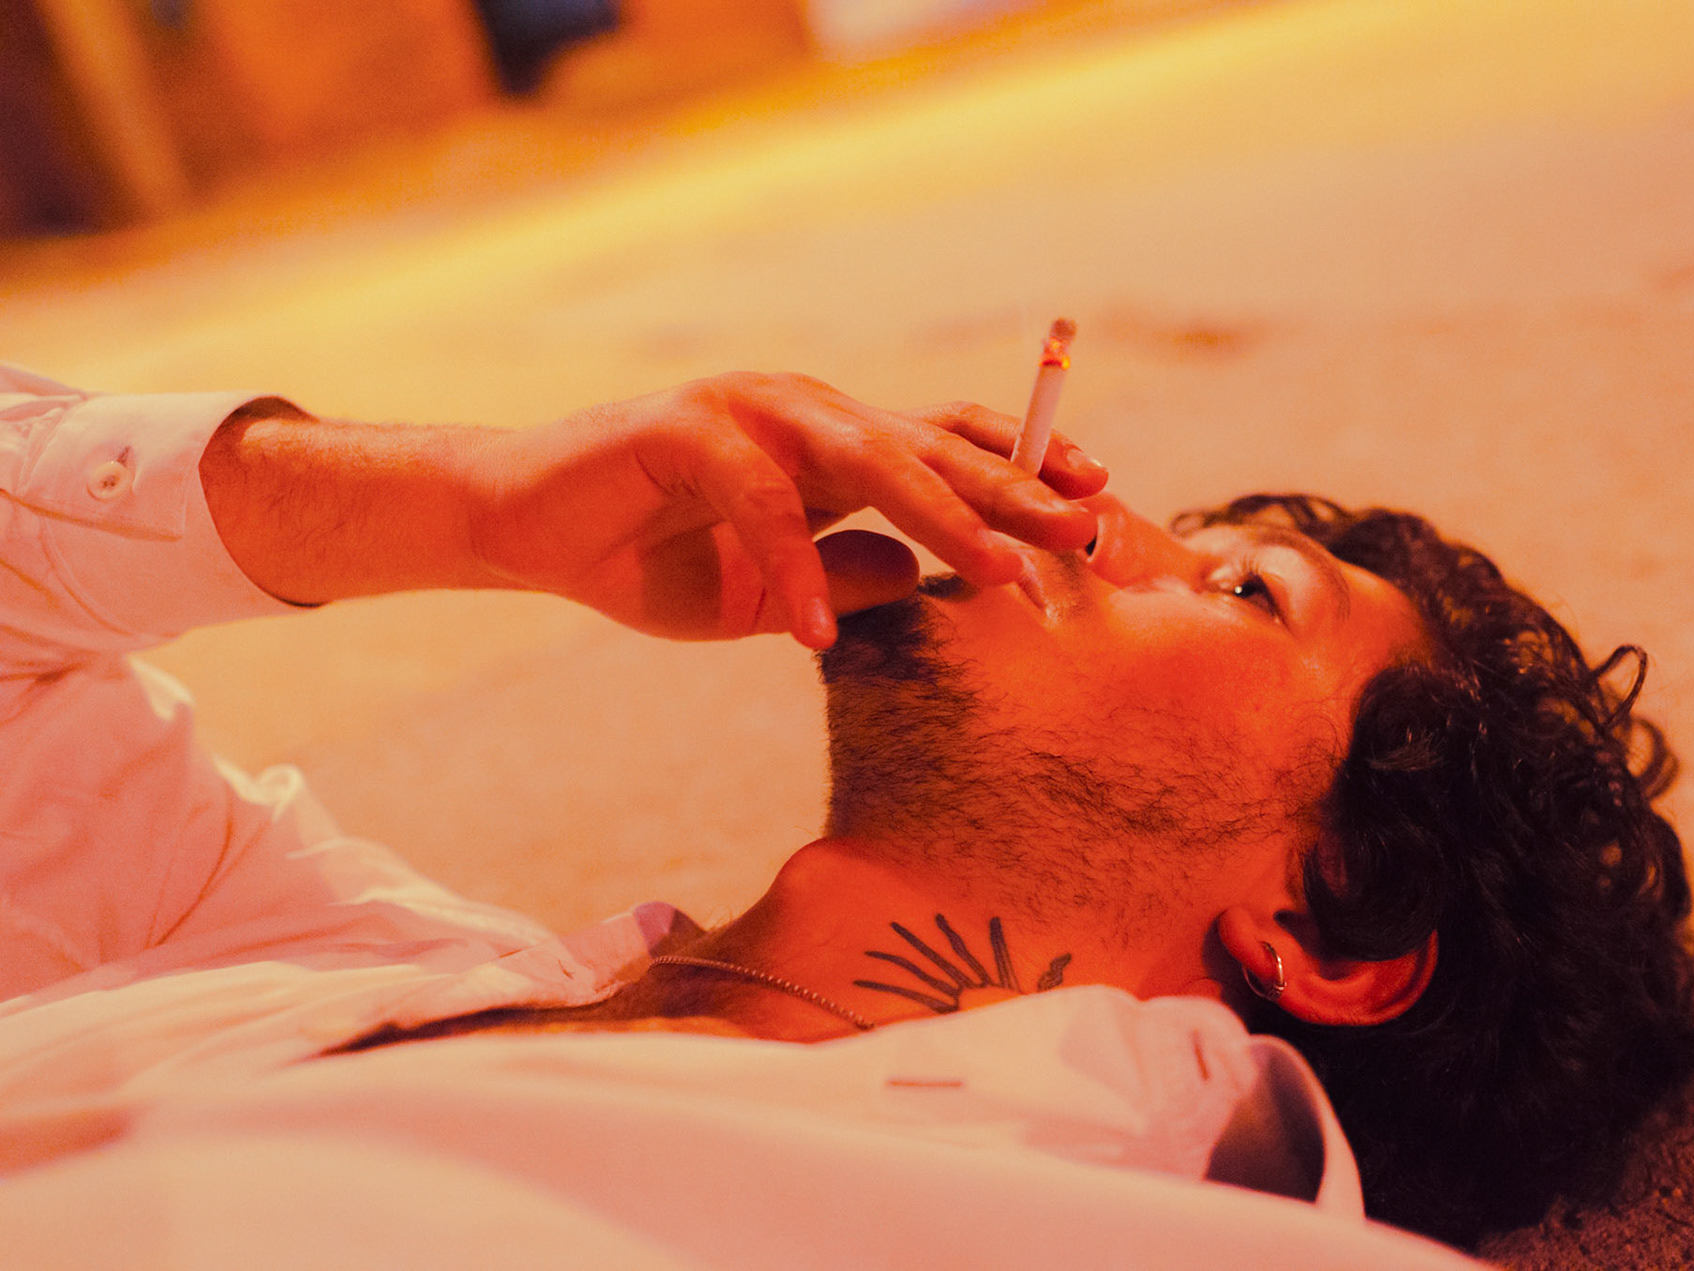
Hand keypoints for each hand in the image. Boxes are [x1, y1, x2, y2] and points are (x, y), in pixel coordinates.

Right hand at [466, 372, 1106, 646]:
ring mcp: (746, 411)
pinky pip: (759, 502)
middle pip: (931, 443)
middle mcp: (804, 412)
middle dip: (1015, 491)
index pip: (948, 442)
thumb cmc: (649, 557)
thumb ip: (847, 581)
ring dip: (940, 516)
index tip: (1099, 502)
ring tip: (1001, 577)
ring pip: (867, 456)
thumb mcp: (769, 593)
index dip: (1024, 466)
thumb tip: (923, 582)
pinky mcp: (682, 428)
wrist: (524, 528)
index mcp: (833, 443)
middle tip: (1087, 531)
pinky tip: (813, 633)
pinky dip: (792, 567)